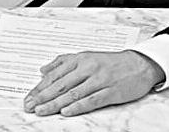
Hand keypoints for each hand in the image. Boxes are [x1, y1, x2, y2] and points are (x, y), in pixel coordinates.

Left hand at [23, 50, 163, 116]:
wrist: (139, 64)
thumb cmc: (111, 62)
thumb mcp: (86, 56)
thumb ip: (63, 62)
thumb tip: (43, 70)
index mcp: (80, 59)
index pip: (55, 75)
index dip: (40, 87)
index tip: (28, 97)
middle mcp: (88, 68)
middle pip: (61, 85)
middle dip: (43, 97)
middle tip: (30, 106)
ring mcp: (99, 79)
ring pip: (73, 93)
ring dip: (55, 104)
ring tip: (42, 111)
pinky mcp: (111, 91)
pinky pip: (92, 100)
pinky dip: (78, 106)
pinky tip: (66, 111)